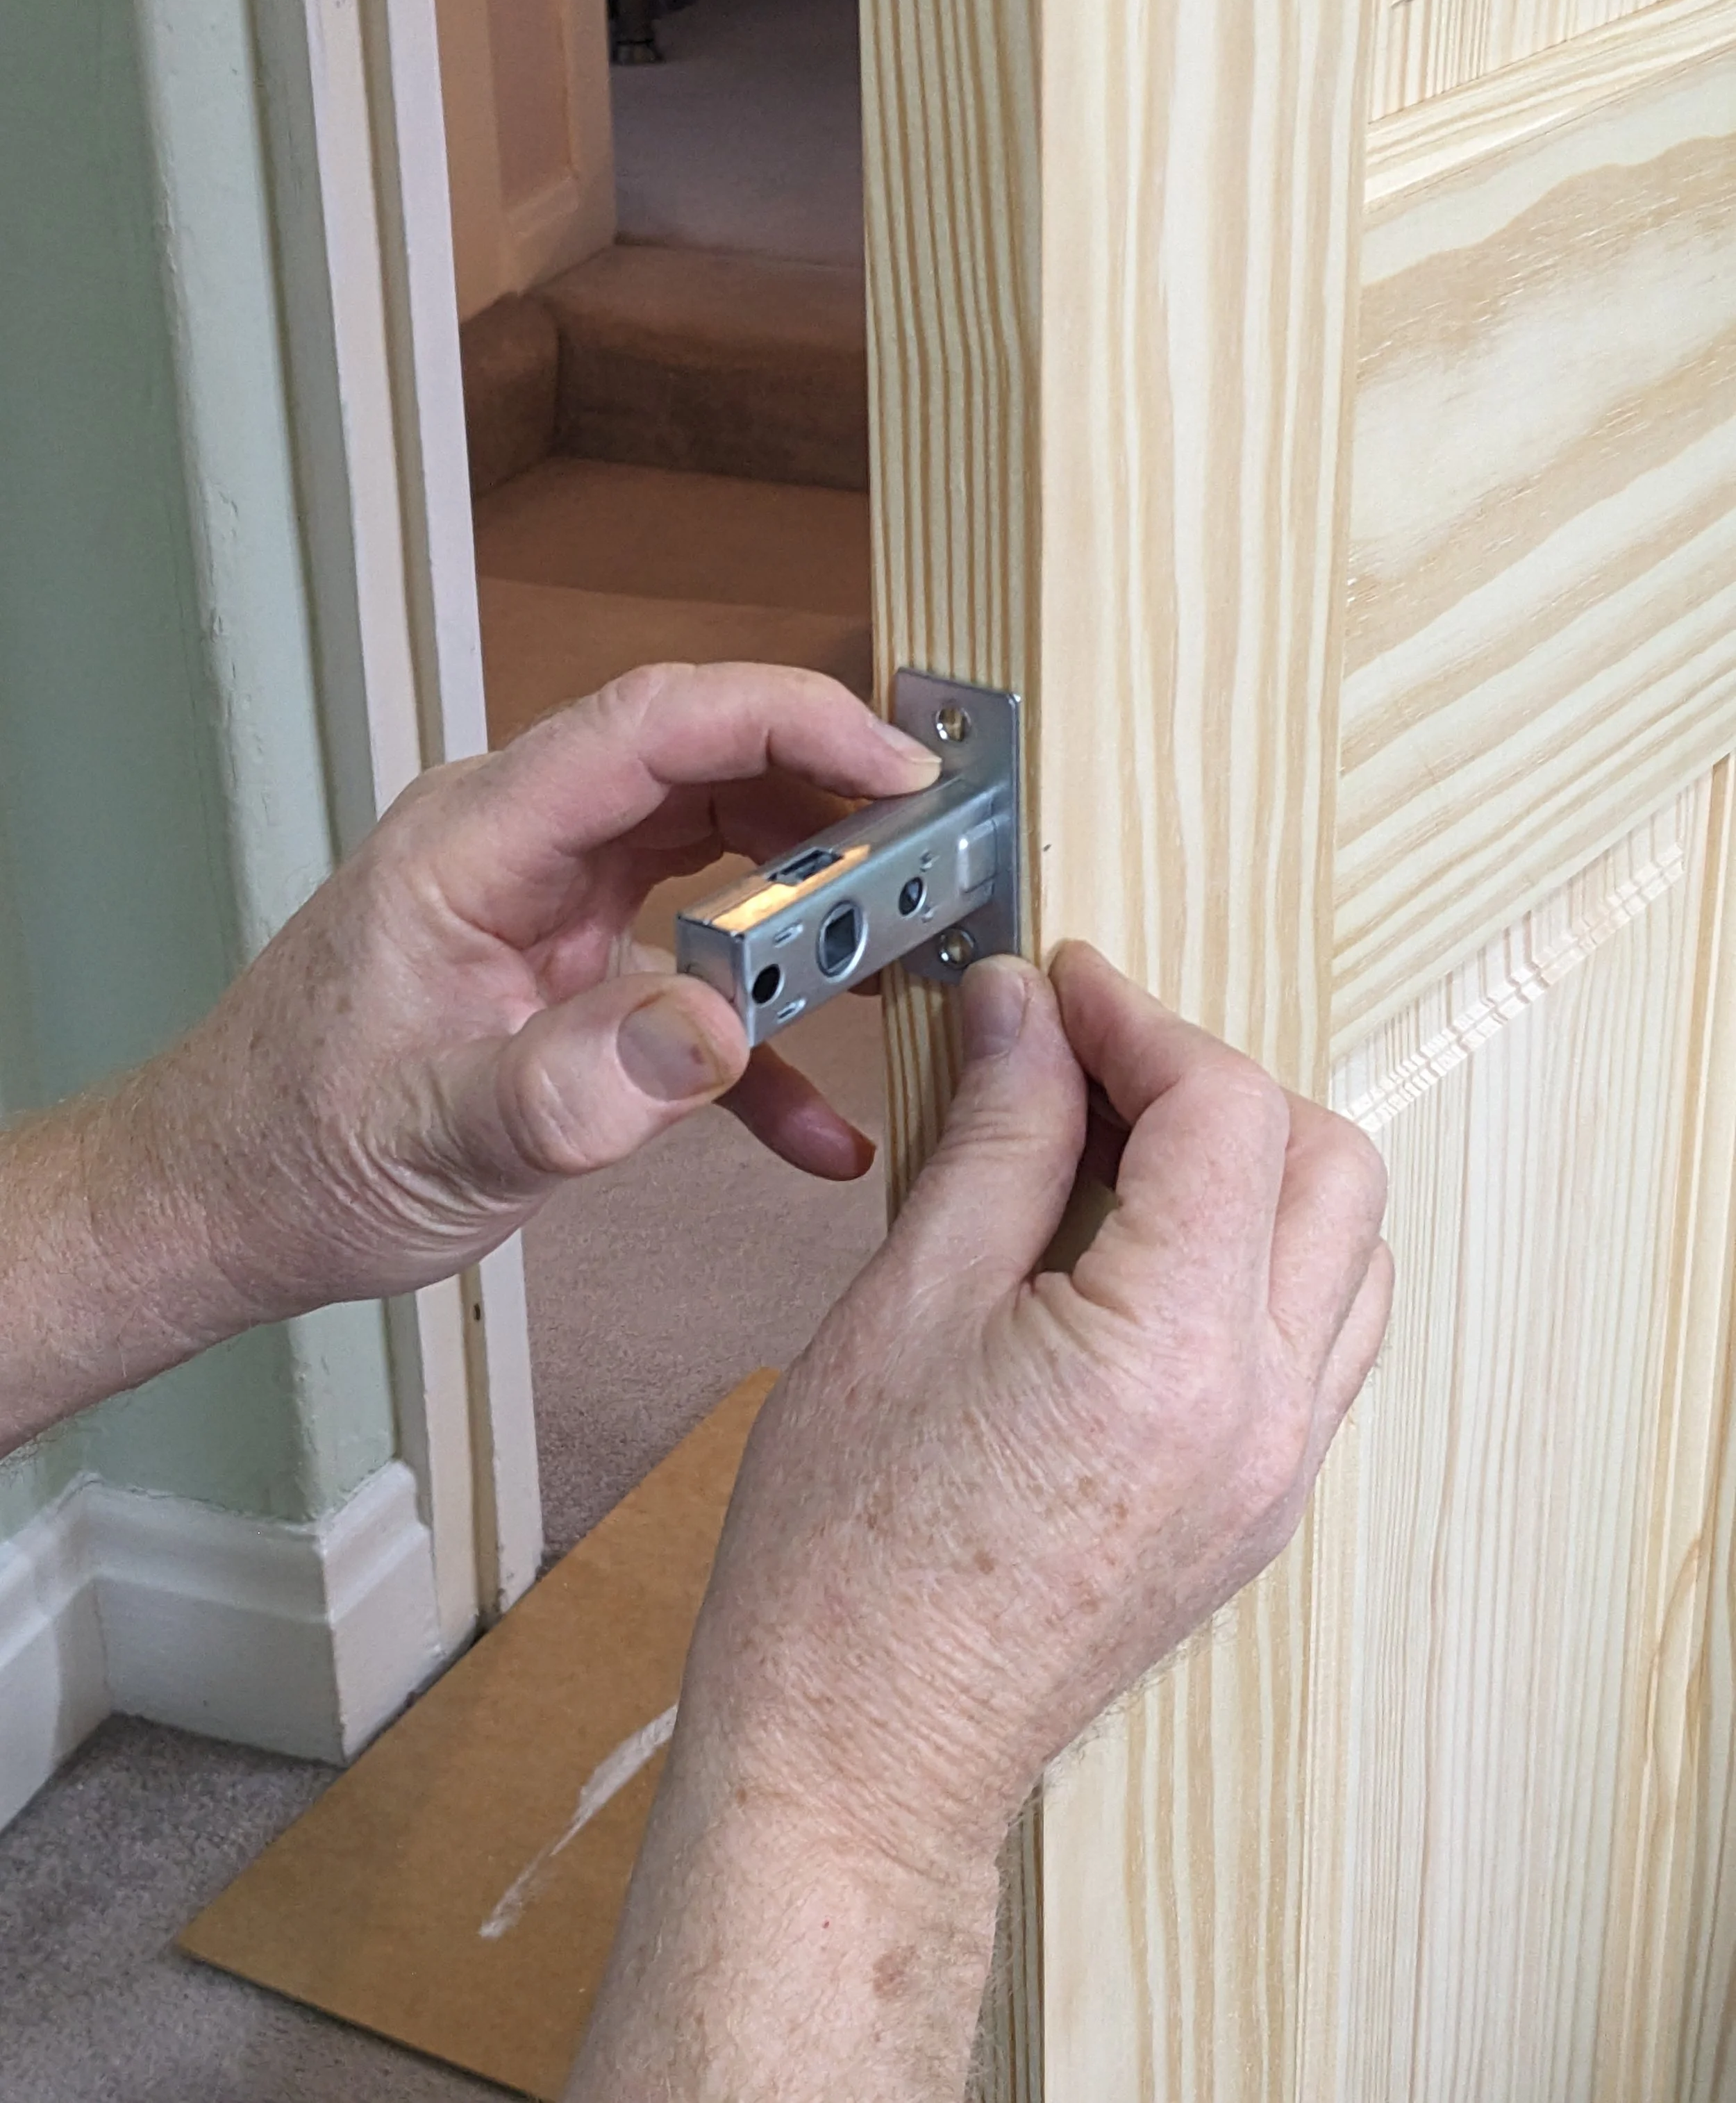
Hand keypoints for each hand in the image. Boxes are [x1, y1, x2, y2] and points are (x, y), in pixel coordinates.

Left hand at [152, 664, 939, 1322]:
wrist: (218, 1203)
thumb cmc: (292, 1154)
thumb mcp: (435, 1137)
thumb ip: (574, 1088)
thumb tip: (719, 1027)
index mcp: (475, 843)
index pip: (650, 726)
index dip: (787, 719)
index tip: (900, 765)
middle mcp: (521, 849)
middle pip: (705, 771)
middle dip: (831, 800)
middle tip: (942, 851)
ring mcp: (551, 908)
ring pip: (716, 856)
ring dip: (813, 902)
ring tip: (909, 947)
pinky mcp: (572, 975)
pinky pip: (695, 978)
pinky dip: (762, 1042)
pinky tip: (820, 1124)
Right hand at [571, 944, 1391, 2100]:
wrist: (858, 1759)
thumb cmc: (846, 1556)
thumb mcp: (904, 1304)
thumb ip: (995, 1138)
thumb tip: (1020, 1012)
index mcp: (1178, 1351)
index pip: (1227, 1111)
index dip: (1140, 1020)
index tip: (1059, 989)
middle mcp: (1267, 1413)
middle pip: (1328, 1166)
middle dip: (1215, 1085)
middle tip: (1086, 1062)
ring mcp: (1278, 1474)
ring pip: (1347, 1254)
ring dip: (1255, 1169)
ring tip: (1117, 1151)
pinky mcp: (1258, 1512)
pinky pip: (1314, 1340)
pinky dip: (1256, 1258)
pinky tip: (1137, 1254)